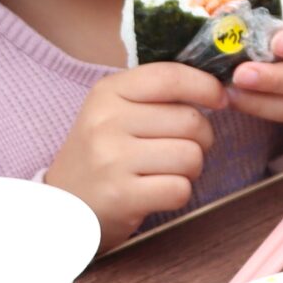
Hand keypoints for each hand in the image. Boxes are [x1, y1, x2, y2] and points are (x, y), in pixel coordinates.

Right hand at [48, 63, 224, 249]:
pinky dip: (177, 194)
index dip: (205, 86)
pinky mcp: (121, 196)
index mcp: (107, 93)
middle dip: (201, 138)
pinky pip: (180, 189)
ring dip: (190, 169)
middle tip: (180, 148)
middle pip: (191, 121)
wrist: (63, 205)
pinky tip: (156, 193)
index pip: (169, 77)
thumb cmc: (102, 155)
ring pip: (191, 156)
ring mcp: (111, 159)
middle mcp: (106, 122)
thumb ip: (158, 95)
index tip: (219, 100)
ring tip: (166, 172)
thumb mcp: (115, 112)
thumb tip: (219, 87)